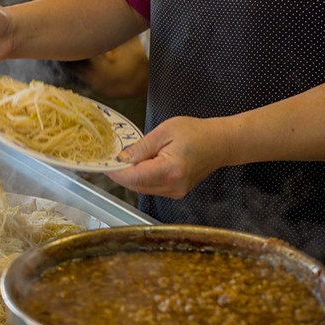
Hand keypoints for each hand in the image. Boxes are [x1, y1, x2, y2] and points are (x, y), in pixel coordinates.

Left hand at [106, 115, 232, 198]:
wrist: (221, 143)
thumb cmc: (196, 132)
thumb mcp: (164, 131)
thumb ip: (141, 147)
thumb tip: (121, 159)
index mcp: (169, 170)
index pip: (133, 177)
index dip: (116, 172)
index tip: (104, 164)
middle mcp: (173, 186)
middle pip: (136, 186)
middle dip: (121, 174)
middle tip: (111, 160)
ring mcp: (175, 192)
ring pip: (142, 189)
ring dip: (131, 176)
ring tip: (126, 160)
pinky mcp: (176, 192)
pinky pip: (152, 188)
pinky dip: (142, 178)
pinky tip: (142, 165)